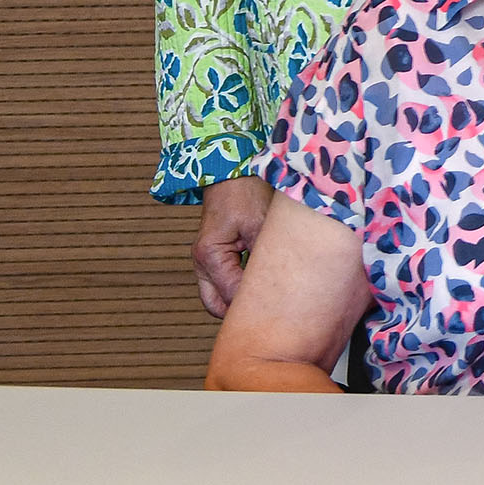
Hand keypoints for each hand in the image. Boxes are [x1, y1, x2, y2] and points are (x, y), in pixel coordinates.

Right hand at [193, 175, 275, 318]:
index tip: (280, 307)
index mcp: (211, 256)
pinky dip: (238, 287)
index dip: (256, 302)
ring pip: (216, 298)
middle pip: (216, 306)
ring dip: (238, 300)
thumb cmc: (245, 193)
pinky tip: (262, 285)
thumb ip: (265, 255)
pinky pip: (222, 283)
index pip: (232, 294)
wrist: (231, 173)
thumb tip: (281, 284)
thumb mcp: (261, 224)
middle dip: (239, 311)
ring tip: (268, 301)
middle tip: (271, 311)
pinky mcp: (213, 258)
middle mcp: (202, 264)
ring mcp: (204, 262)